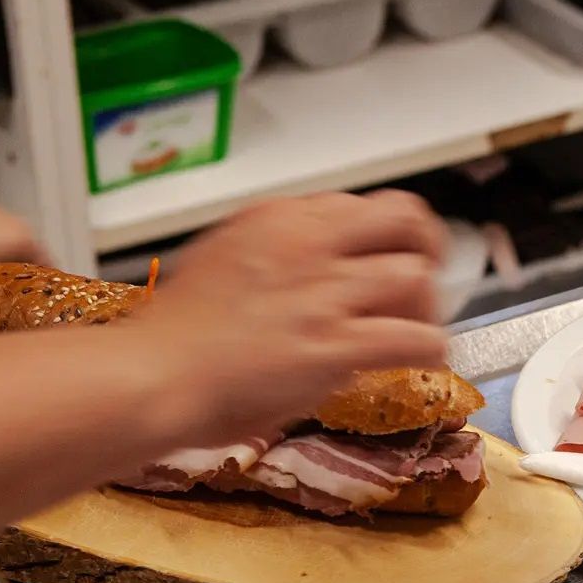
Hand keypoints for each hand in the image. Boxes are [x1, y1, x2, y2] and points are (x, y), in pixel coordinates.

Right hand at [120, 190, 451, 445]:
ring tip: (419, 330)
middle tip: (429, 281)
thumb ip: (268, 259)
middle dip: (428, 248)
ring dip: (428, 307)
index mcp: (276, 219)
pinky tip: (427, 363)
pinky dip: (432, 351)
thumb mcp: (217, 264)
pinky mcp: (335, 343)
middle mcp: (307, 243)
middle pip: (405, 219)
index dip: (381, 237)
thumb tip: (296, 276)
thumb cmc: (169, 336)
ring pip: (416, 276)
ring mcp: (323, 292)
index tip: (383, 261)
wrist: (149, 375)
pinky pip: (415, 337)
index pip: (357, 206)